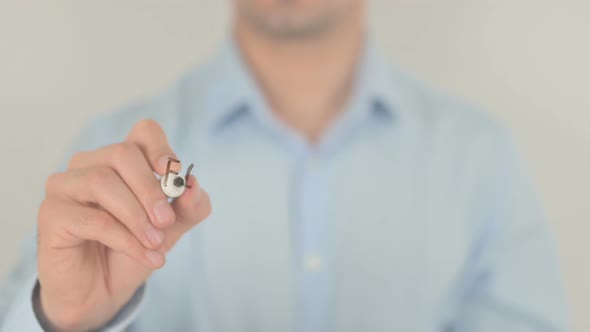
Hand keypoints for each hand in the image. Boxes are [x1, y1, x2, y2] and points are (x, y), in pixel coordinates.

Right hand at [37, 119, 210, 330]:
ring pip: (103, 182)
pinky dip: (125, 239)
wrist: (103, 291)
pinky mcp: (52, 214)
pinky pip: (93, 218)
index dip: (160, 148)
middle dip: (150, 189)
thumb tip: (193, 185)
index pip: (143, 132)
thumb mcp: (172, 227)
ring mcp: (65, 185)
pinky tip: (145, 256)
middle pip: (122, 153)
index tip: (173, 175)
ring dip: (136, 216)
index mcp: (121, 159)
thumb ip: (190, 206)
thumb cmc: (134, 248)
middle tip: (166, 221)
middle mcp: (90, 164)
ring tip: (156, 243)